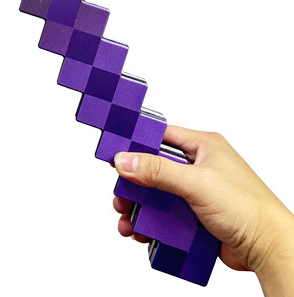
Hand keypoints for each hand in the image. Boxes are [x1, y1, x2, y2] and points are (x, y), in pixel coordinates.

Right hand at [112, 125, 293, 291]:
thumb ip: (157, 171)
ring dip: (140, 208)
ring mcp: (199, 192)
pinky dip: (153, 223)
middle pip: (154, 169)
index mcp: (203, 147)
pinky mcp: (198, 216)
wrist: (270, 249)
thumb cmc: (248, 208)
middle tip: (119, 195)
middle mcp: (200, 167)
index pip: (161, 136)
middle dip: (134, 185)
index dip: (136, 142)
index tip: (115, 152)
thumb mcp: (196, 183)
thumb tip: (125, 160)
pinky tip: (142, 232)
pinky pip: (167, 215)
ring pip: (158, 195)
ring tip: (126, 220)